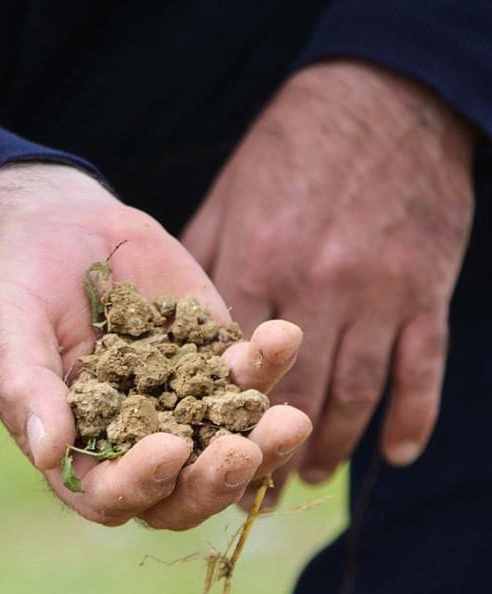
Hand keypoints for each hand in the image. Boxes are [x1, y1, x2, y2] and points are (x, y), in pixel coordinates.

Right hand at [0, 163, 310, 528]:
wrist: (60, 229)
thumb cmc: (20, 287)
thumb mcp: (10, 332)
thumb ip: (26, 389)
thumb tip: (50, 451)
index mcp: (80, 451)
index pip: (113, 495)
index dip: (142, 484)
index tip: (169, 447)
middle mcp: (135, 440)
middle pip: (184, 489)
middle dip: (217, 479)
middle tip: (245, 450)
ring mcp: (181, 403)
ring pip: (230, 443)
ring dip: (263, 439)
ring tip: (290, 418)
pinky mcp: (213, 361)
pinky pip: (249, 375)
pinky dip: (270, 362)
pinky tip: (282, 336)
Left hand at [183, 59, 474, 488]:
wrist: (380, 99)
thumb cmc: (290, 152)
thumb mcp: (228, 201)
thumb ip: (200, 270)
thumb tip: (168, 333)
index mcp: (257, 265)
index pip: (230, 367)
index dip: (215, 423)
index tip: (200, 462)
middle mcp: (316, 287)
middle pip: (291, 395)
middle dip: (269, 453)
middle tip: (256, 493)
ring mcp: (377, 292)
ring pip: (353, 392)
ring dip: (331, 447)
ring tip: (309, 480)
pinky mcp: (424, 290)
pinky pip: (422, 367)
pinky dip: (411, 416)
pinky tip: (395, 454)